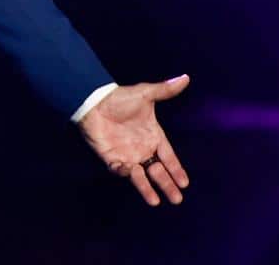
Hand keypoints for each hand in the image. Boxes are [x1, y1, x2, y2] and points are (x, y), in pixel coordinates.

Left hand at [78, 74, 190, 205]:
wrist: (93, 102)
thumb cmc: (119, 98)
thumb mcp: (145, 94)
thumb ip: (164, 90)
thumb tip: (185, 77)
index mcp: (153, 136)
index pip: (168, 156)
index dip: (176, 169)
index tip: (185, 182)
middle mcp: (142, 148)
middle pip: (157, 171)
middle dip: (167, 184)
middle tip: (177, 199)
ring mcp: (126, 154)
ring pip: (140, 175)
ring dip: (147, 188)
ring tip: (156, 201)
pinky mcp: (110, 157)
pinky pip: (119, 170)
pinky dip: (125, 174)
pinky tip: (131, 176)